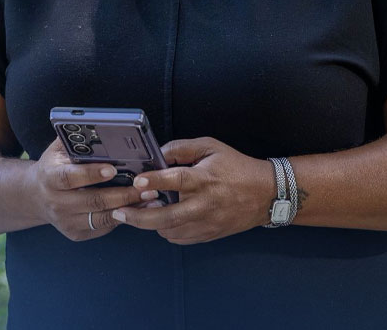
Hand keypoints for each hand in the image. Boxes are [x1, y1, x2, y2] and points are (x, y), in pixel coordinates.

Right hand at [34, 137, 158, 240]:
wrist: (36, 196)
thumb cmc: (54, 167)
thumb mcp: (58, 151)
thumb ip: (75, 141)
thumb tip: (100, 127)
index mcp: (49, 178)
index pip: (69, 178)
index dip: (91, 174)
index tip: (113, 169)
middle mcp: (56, 202)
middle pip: (93, 201)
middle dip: (123, 194)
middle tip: (147, 186)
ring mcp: (66, 221)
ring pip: (102, 218)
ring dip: (129, 208)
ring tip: (150, 198)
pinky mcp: (76, 234)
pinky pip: (104, 227)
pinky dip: (124, 218)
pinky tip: (140, 209)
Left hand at [111, 136, 274, 244]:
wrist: (266, 194)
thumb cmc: (236, 168)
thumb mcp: (210, 147)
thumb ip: (181, 148)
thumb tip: (157, 154)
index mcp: (203, 179)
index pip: (176, 180)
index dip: (155, 181)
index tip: (137, 182)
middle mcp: (204, 204)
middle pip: (167, 216)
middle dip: (139, 216)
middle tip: (120, 212)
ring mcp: (207, 223)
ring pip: (170, 231)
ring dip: (150, 224)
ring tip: (137, 214)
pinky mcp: (209, 234)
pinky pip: (180, 239)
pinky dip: (166, 231)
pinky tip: (160, 222)